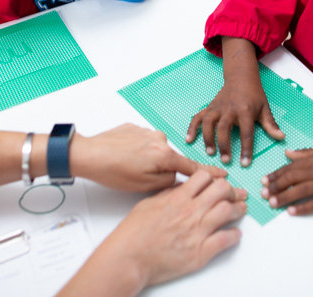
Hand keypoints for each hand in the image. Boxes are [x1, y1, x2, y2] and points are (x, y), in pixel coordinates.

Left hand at [72, 124, 225, 191]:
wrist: (88, 154)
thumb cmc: (113, 172)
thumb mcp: (144, 186)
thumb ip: (168, 181)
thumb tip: (176, 177)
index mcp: (164, 155)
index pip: (192, 167)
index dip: (209, 173)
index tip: (224, 174)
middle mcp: (159, 139)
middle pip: (170, 159)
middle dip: (161, 169)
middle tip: (138, 176)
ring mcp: (146, 131)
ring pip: (155, 150)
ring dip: (147, 159)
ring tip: (127, 167)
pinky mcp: (133, 127)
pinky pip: (143, 142)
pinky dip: (136, 151)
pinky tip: (122, 157)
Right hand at [85, 171, 245, 292]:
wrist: (129, 257)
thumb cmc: (134, 233)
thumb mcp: (149, 203)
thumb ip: (169, 194)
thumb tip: (182, 188)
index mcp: (178, 197)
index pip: (205, 177)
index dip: (215, 177)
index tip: (220, 181)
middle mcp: (190, 211)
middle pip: (222, 190)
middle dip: (231, 190)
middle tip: (235, 194)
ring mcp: (197, 231)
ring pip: (228, 211)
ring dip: (238, 209)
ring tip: (241, 209)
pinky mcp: (200, 252)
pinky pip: (226, 239)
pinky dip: (234, 235)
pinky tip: (236, 233)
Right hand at [185, 38, 283, 166]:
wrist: (240, 77)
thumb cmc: (254, 95)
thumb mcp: (265, 108)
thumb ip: (271, 124)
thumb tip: (281, 138)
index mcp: (245, 110)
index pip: (246, 132)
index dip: (246, 149)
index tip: (245, 163)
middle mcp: (229, 108)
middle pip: (224, 127)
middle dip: (224, 144)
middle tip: (225, 160)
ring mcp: (217, 107)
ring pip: (208, 122)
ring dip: (207, 137)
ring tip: (210, 152)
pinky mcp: (209, 107)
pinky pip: (198, 117)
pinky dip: (192, 127)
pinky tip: (189, 139)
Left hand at [260, 139, 312, 215]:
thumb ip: (305, 153)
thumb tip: (288, 153)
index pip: (290, 168)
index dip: (275, 175)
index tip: (264, 181)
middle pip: (292, 180)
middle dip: (276, 187)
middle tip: (263, 194)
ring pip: (301, 191)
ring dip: (285, 197)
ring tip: (272, 203)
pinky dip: (304, 208)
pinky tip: (292, 211)